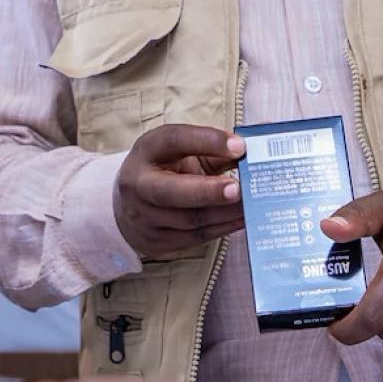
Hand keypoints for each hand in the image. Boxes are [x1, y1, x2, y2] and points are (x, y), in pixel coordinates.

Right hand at [114, 125, 243, 257]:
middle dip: (208, 192)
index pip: (173, 140)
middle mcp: (137, 184)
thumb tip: (251, 147)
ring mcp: (143, 217)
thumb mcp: (182, 150)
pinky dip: (221, 228)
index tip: (238, 145)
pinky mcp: (155, 242)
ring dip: (224, 213)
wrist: (131, 203)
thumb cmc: (165, 169)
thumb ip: (213, 148)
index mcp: (146, 150)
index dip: (206, 141)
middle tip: (240, 189)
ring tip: (251, 206)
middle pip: (170, 191)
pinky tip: (241, 220)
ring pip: (188, 219)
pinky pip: (194, 238)